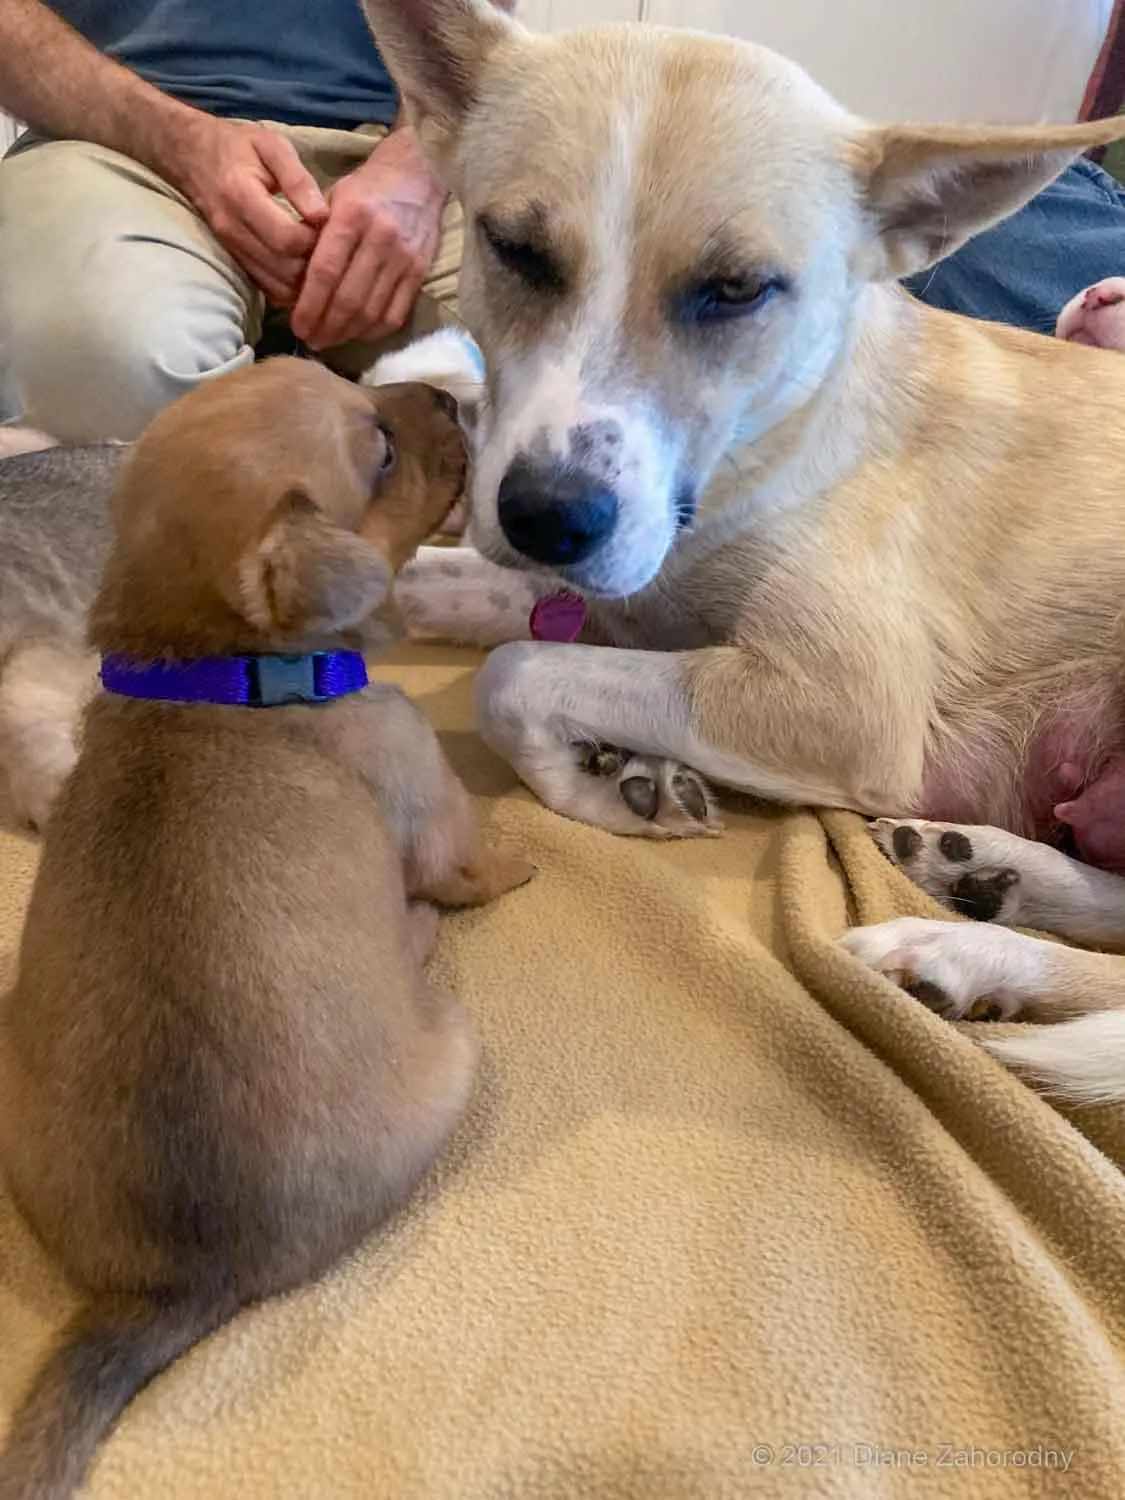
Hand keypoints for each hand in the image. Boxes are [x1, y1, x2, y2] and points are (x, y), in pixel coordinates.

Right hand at [176, 118, 328, 306]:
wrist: (194, 156)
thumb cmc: (239, 146)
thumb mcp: (272, 146)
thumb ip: (298, 179)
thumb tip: (323, 216)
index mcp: (241, 196)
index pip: (286, 239)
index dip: (315, 240)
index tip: (330, 228)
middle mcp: (233, 230)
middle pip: (284, 269)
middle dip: (315, 264)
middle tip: (332, 248)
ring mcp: (232, 250)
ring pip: (278, 287)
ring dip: (306, 282)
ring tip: (321, 259)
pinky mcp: (236, 263)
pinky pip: (269, 290)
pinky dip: (292, 288)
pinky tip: (306, 270)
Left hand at [290, 128, 444, 349]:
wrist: (418, 175)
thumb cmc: (367, 188)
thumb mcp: (334, 199)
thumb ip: (317, 238)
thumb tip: (296, 285)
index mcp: (352, 216)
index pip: (326, 272)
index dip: (309, 305)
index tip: (297, 325)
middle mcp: (380, 238)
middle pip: (348, 299)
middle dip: (326, 326)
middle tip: (311, 340)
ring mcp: (404, 258)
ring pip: (371, 311)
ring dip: (347, 333)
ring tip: (330, 340)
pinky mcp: (420, 272)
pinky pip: (396, 314)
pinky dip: (374, 331)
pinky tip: (357, 334)